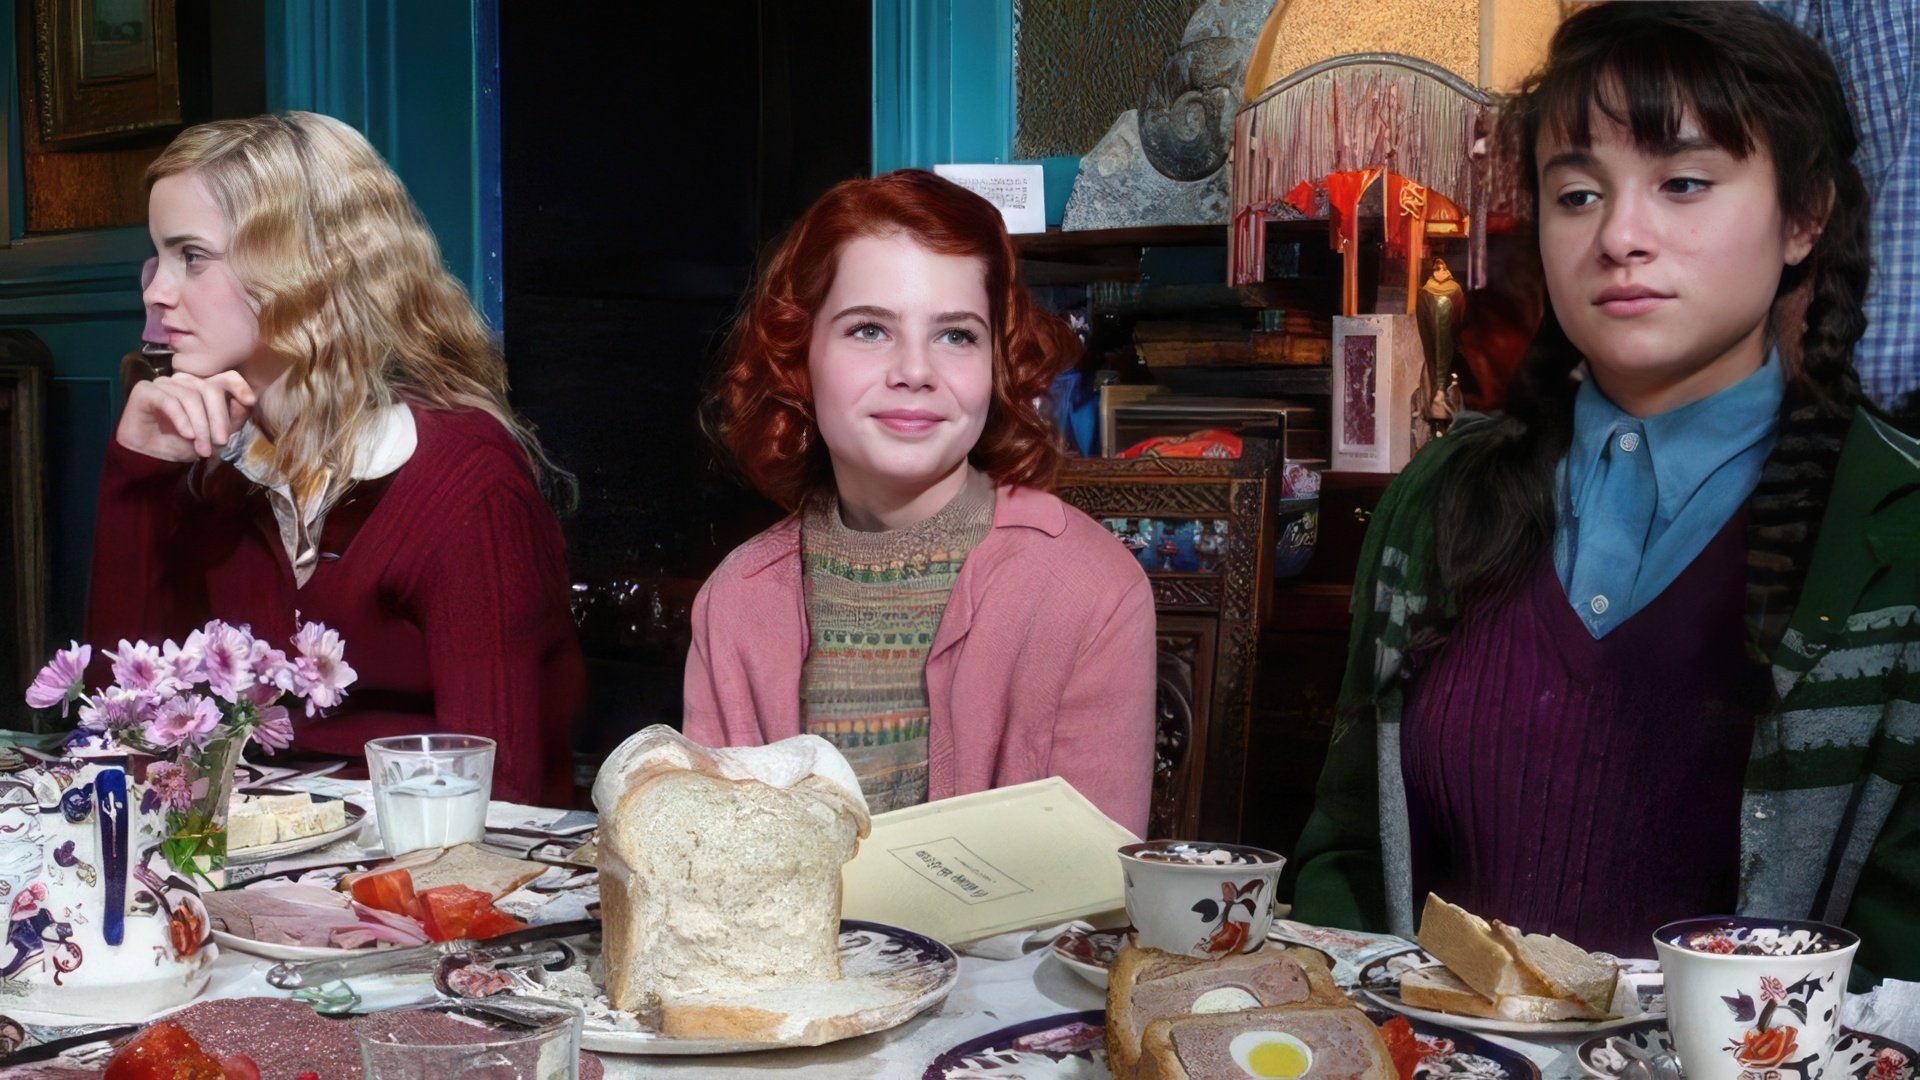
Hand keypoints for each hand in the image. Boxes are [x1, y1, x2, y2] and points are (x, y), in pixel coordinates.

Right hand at [116, 371, 256, 461]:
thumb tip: (247, 401)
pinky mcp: (145, 390)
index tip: (249, 401)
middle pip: (209, 389)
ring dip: (200, 426)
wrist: (149, 456)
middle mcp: (184, 381)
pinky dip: (182, 420)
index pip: (224, 377)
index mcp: (202, 387)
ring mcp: (164, 383)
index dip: (238, 386)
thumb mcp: (213, 435)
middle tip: (221, 442)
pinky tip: (187, 435)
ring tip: (202, 448)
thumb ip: (231, 419)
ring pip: (190, 396)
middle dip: (218, 418)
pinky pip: (169, 401)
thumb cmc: (181, 444)